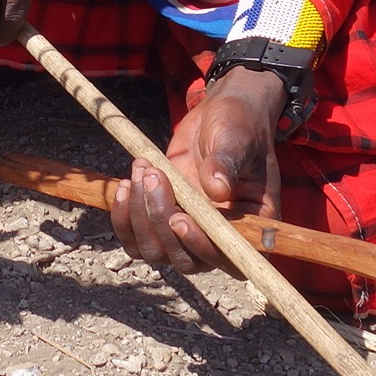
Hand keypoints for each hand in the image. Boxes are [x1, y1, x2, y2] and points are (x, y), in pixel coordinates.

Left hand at [108, 68, 283, 275]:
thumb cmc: (239, 127)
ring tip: (141, 170)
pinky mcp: (163, 221)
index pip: (226, 256)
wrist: (220, 116)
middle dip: (160, 220)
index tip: (178, 218)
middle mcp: (220, 239)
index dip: (200, 245)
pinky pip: (136, 237)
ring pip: (155, 250)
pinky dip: (124, 216)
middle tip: (153, 174)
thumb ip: (226, 163)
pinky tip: (124, 184)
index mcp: (251, 226)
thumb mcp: (236, 140)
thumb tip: (217, 190)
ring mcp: (189, 232)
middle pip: (185, 259)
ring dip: (139, 215)